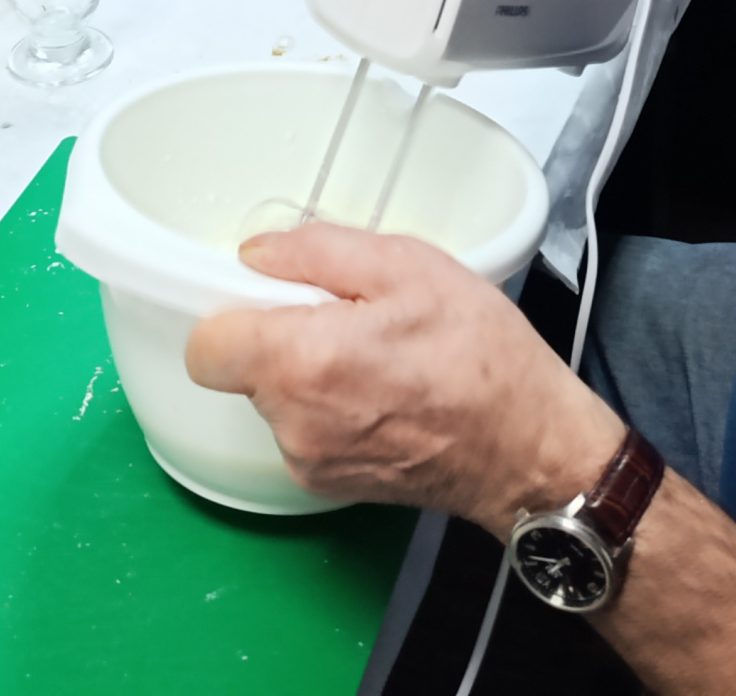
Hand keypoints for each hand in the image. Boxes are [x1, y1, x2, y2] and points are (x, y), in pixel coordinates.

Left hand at [186, 223, 623, 531]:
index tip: (272, 294)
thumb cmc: (483, 360)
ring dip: (309, 370)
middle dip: (281, 334)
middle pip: (241, 367)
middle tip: (349, 316)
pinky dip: (330, 406)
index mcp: (303, 363)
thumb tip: (258, 253)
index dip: (235, 308)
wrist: (528, 449)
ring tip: (380, 354)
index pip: (206, 342)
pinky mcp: (327, 484)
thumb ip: (320, 250)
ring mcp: (308, 461)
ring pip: (274, 397)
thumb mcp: (412, 267)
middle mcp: (293, 422)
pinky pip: (303, 428)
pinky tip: (386, 390)